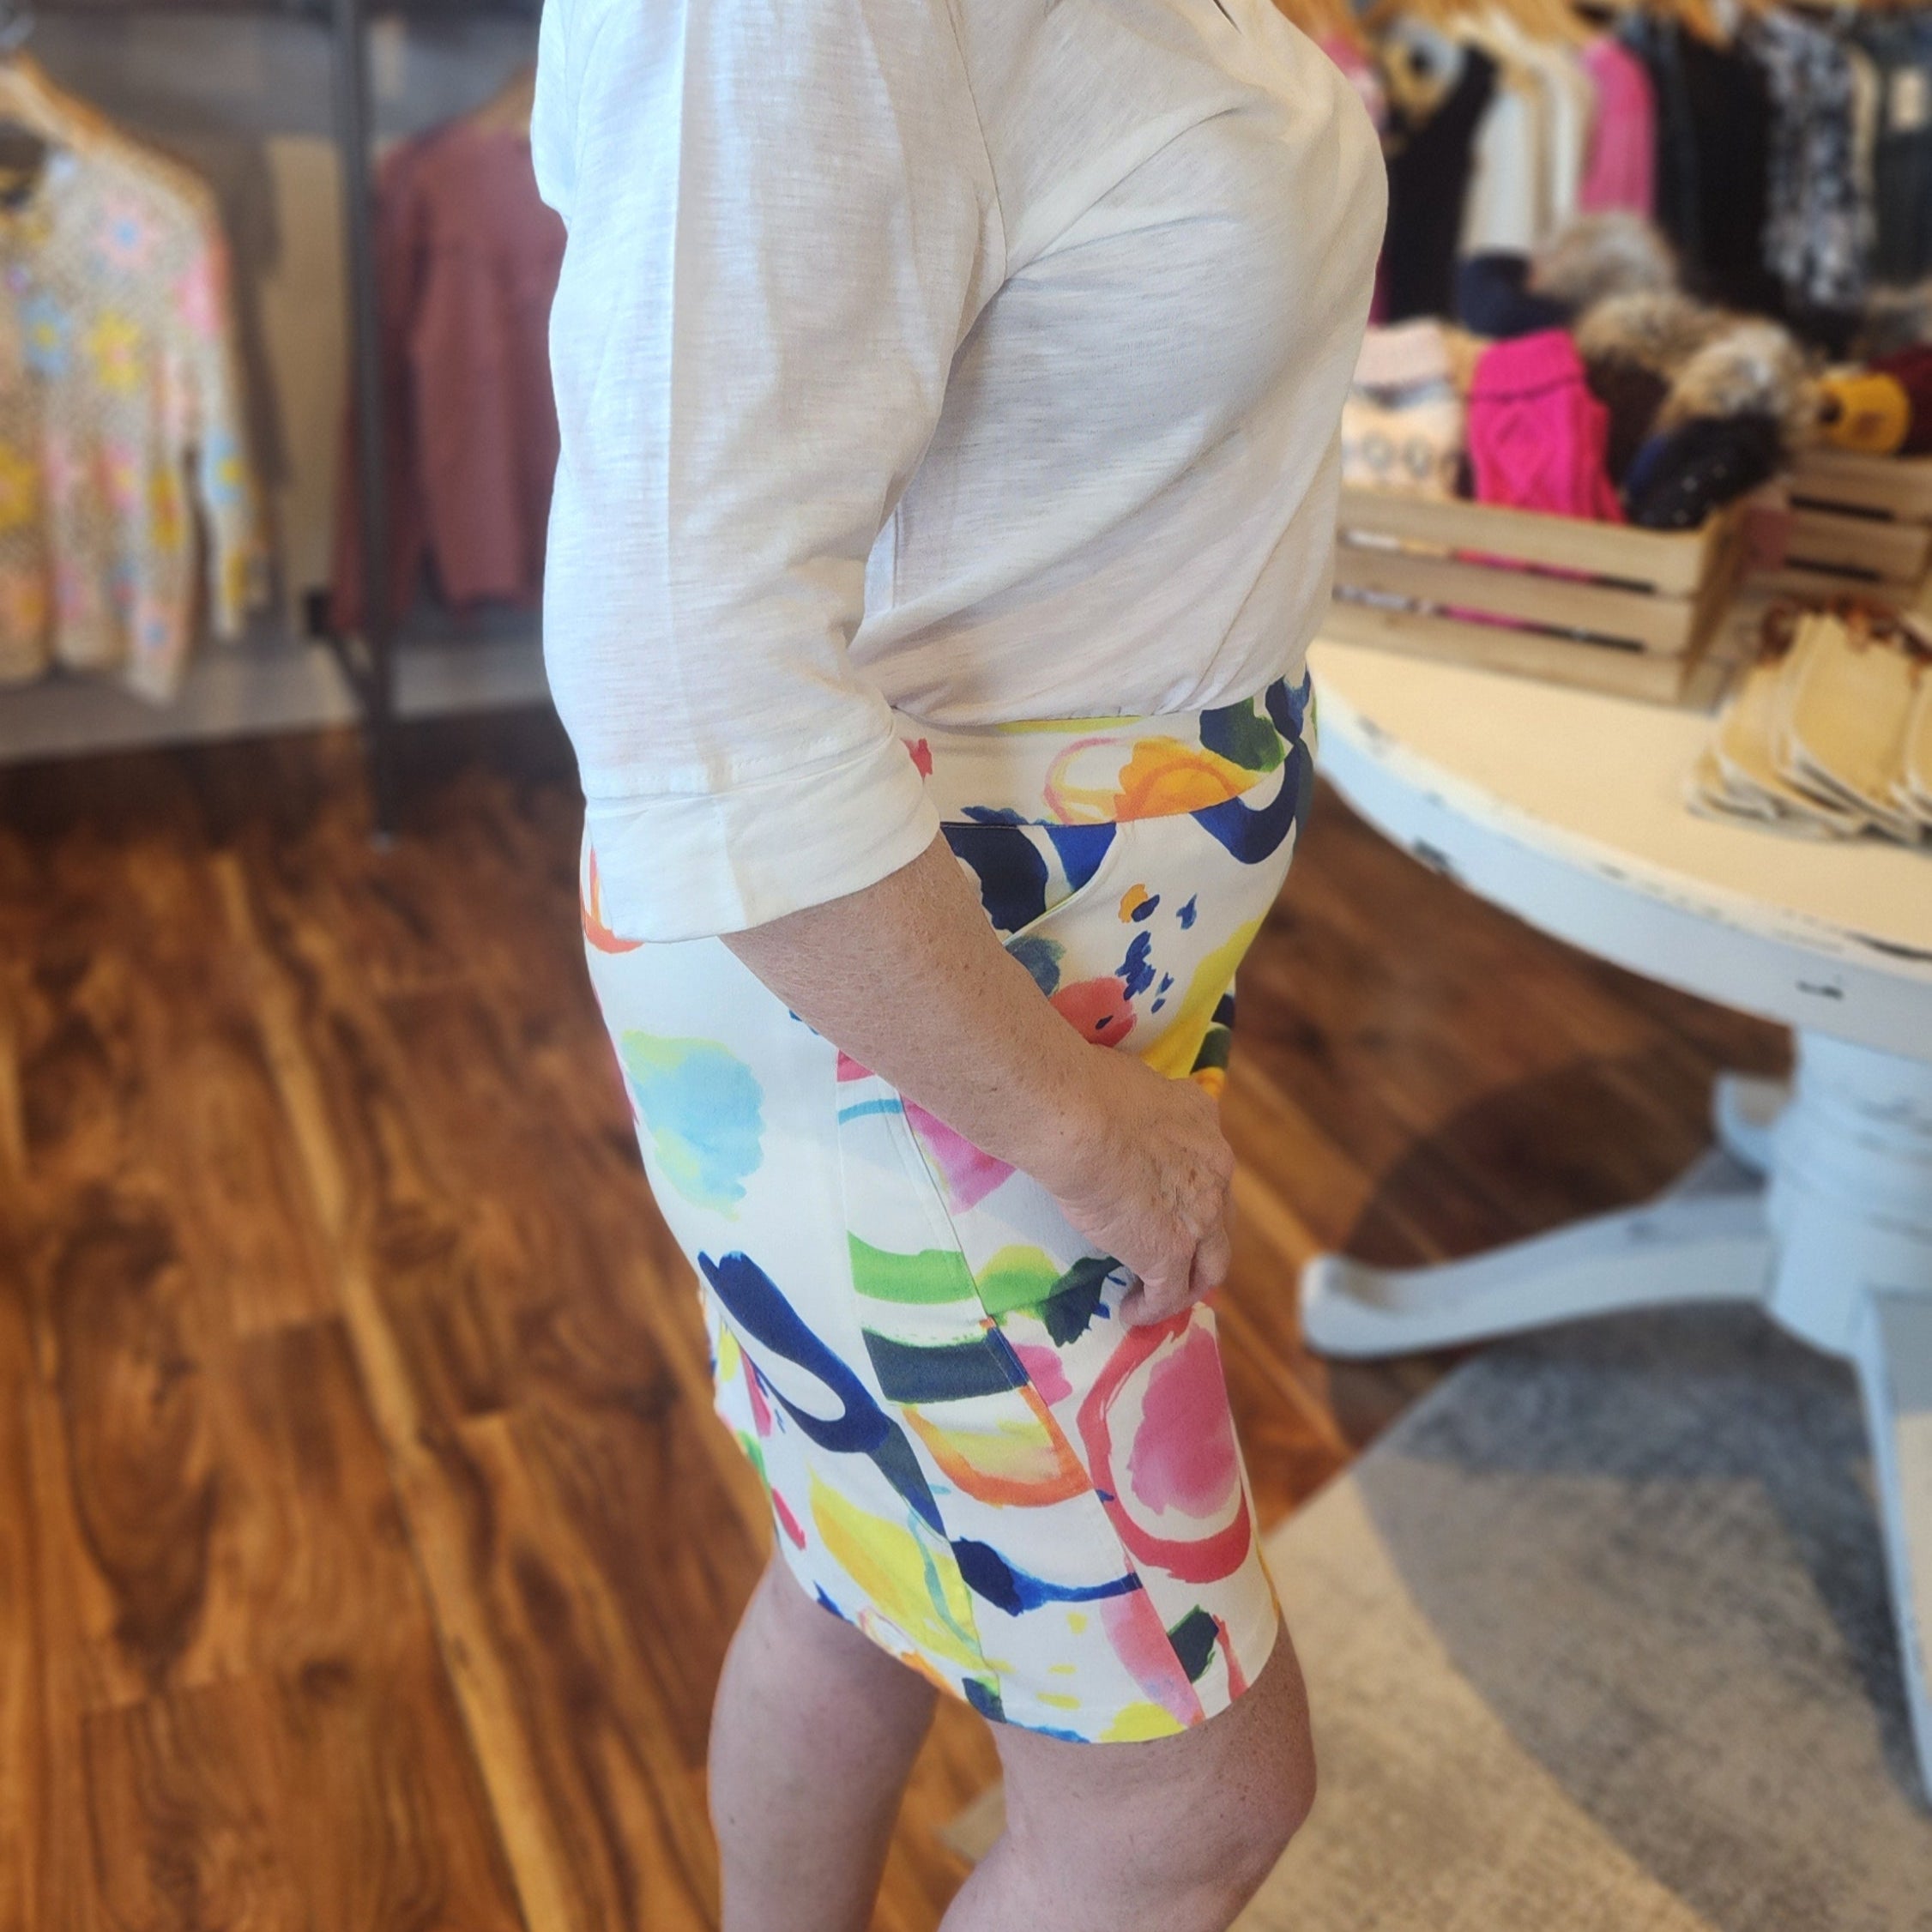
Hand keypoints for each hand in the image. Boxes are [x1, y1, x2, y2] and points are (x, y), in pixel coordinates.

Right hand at [1024, 1047, 1236, 1328]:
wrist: (1078, 1118)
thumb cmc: (1086, 1088)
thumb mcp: (1129, 1079)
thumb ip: (1136, 1101)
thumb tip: (1115, 1099)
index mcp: (1202, 1119)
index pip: (1209, 1163)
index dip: (1194, 1189)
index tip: (1171, 1200)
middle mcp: (1214, 1168)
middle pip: (1220, 1218)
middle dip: (1202, 1240)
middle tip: (1175, 1254)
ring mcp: (1198, 1216)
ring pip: (1209, 1264)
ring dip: (1188, 1281)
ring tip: (1160, 1292)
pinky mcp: (1169, 1252)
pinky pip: (1170, 1293)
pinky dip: (1154, 1307)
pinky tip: (1131, 1311)